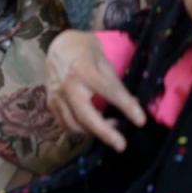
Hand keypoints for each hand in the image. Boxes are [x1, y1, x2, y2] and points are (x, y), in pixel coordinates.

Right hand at [45, 29, 145, 152]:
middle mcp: (67, 85)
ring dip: (94, 132)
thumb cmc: (86, 54)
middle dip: (105, 132)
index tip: (141, 121)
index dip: (126, 107)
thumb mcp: (104, 63)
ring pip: (74, 124)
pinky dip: (80, 129)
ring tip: (109, 126)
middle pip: (85, 115)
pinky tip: (92, 124)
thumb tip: (134, 108)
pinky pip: (65, 124)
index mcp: (84, 70)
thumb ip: (116, 86)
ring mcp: (56, 95)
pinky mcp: (50, 103)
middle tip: (121, 145)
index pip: (109, 91)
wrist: (60, 47)